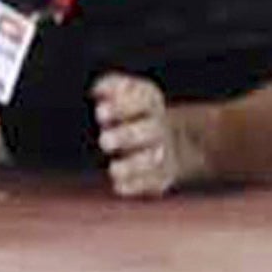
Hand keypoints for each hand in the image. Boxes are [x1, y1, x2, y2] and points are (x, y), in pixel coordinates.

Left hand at [92, 72, 204, 198]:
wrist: (173, 138)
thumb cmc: (134, 110)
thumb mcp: (129, 91)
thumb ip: (112, 84)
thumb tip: (98, 90)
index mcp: (151, 102)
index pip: (142, 100)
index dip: (122, 106)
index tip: (99, 113)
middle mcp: (159, 127)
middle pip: (148, 131)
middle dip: (126, 136)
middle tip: (104, 141)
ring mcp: (163, 153)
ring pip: (152, 160)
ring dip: (133, 166)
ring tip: (113, 170)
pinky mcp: (162, 176)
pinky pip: (154, 182)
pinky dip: (137, 185)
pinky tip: (119, 186)